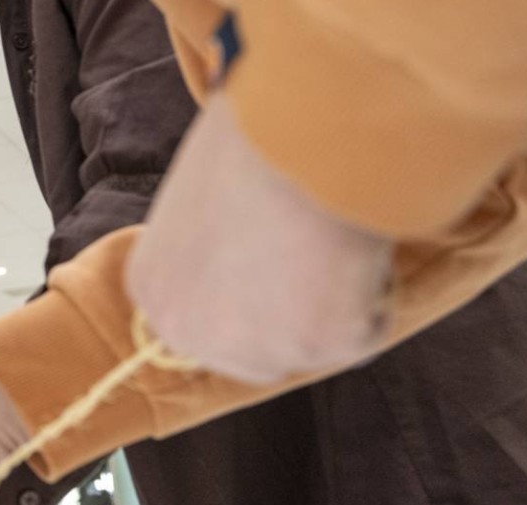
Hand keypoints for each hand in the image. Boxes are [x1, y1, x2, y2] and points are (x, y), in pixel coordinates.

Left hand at [128, 94, 393, 384]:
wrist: (293, 132)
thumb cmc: (250, 138)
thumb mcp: (201, 192)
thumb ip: (210, 234)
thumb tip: (242, 232)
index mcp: (152, 289)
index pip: (208, 317)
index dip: (254, 288)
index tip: (276, 248)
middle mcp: (188, 332)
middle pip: (257, 350)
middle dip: (292, 313)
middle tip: (313, 249)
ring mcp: (254, 349)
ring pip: (315, 344)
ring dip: (335, 301)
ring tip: (327, 236)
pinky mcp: (319, 349)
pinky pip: (364, 332)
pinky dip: (375, 292)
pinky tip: (352, 245)